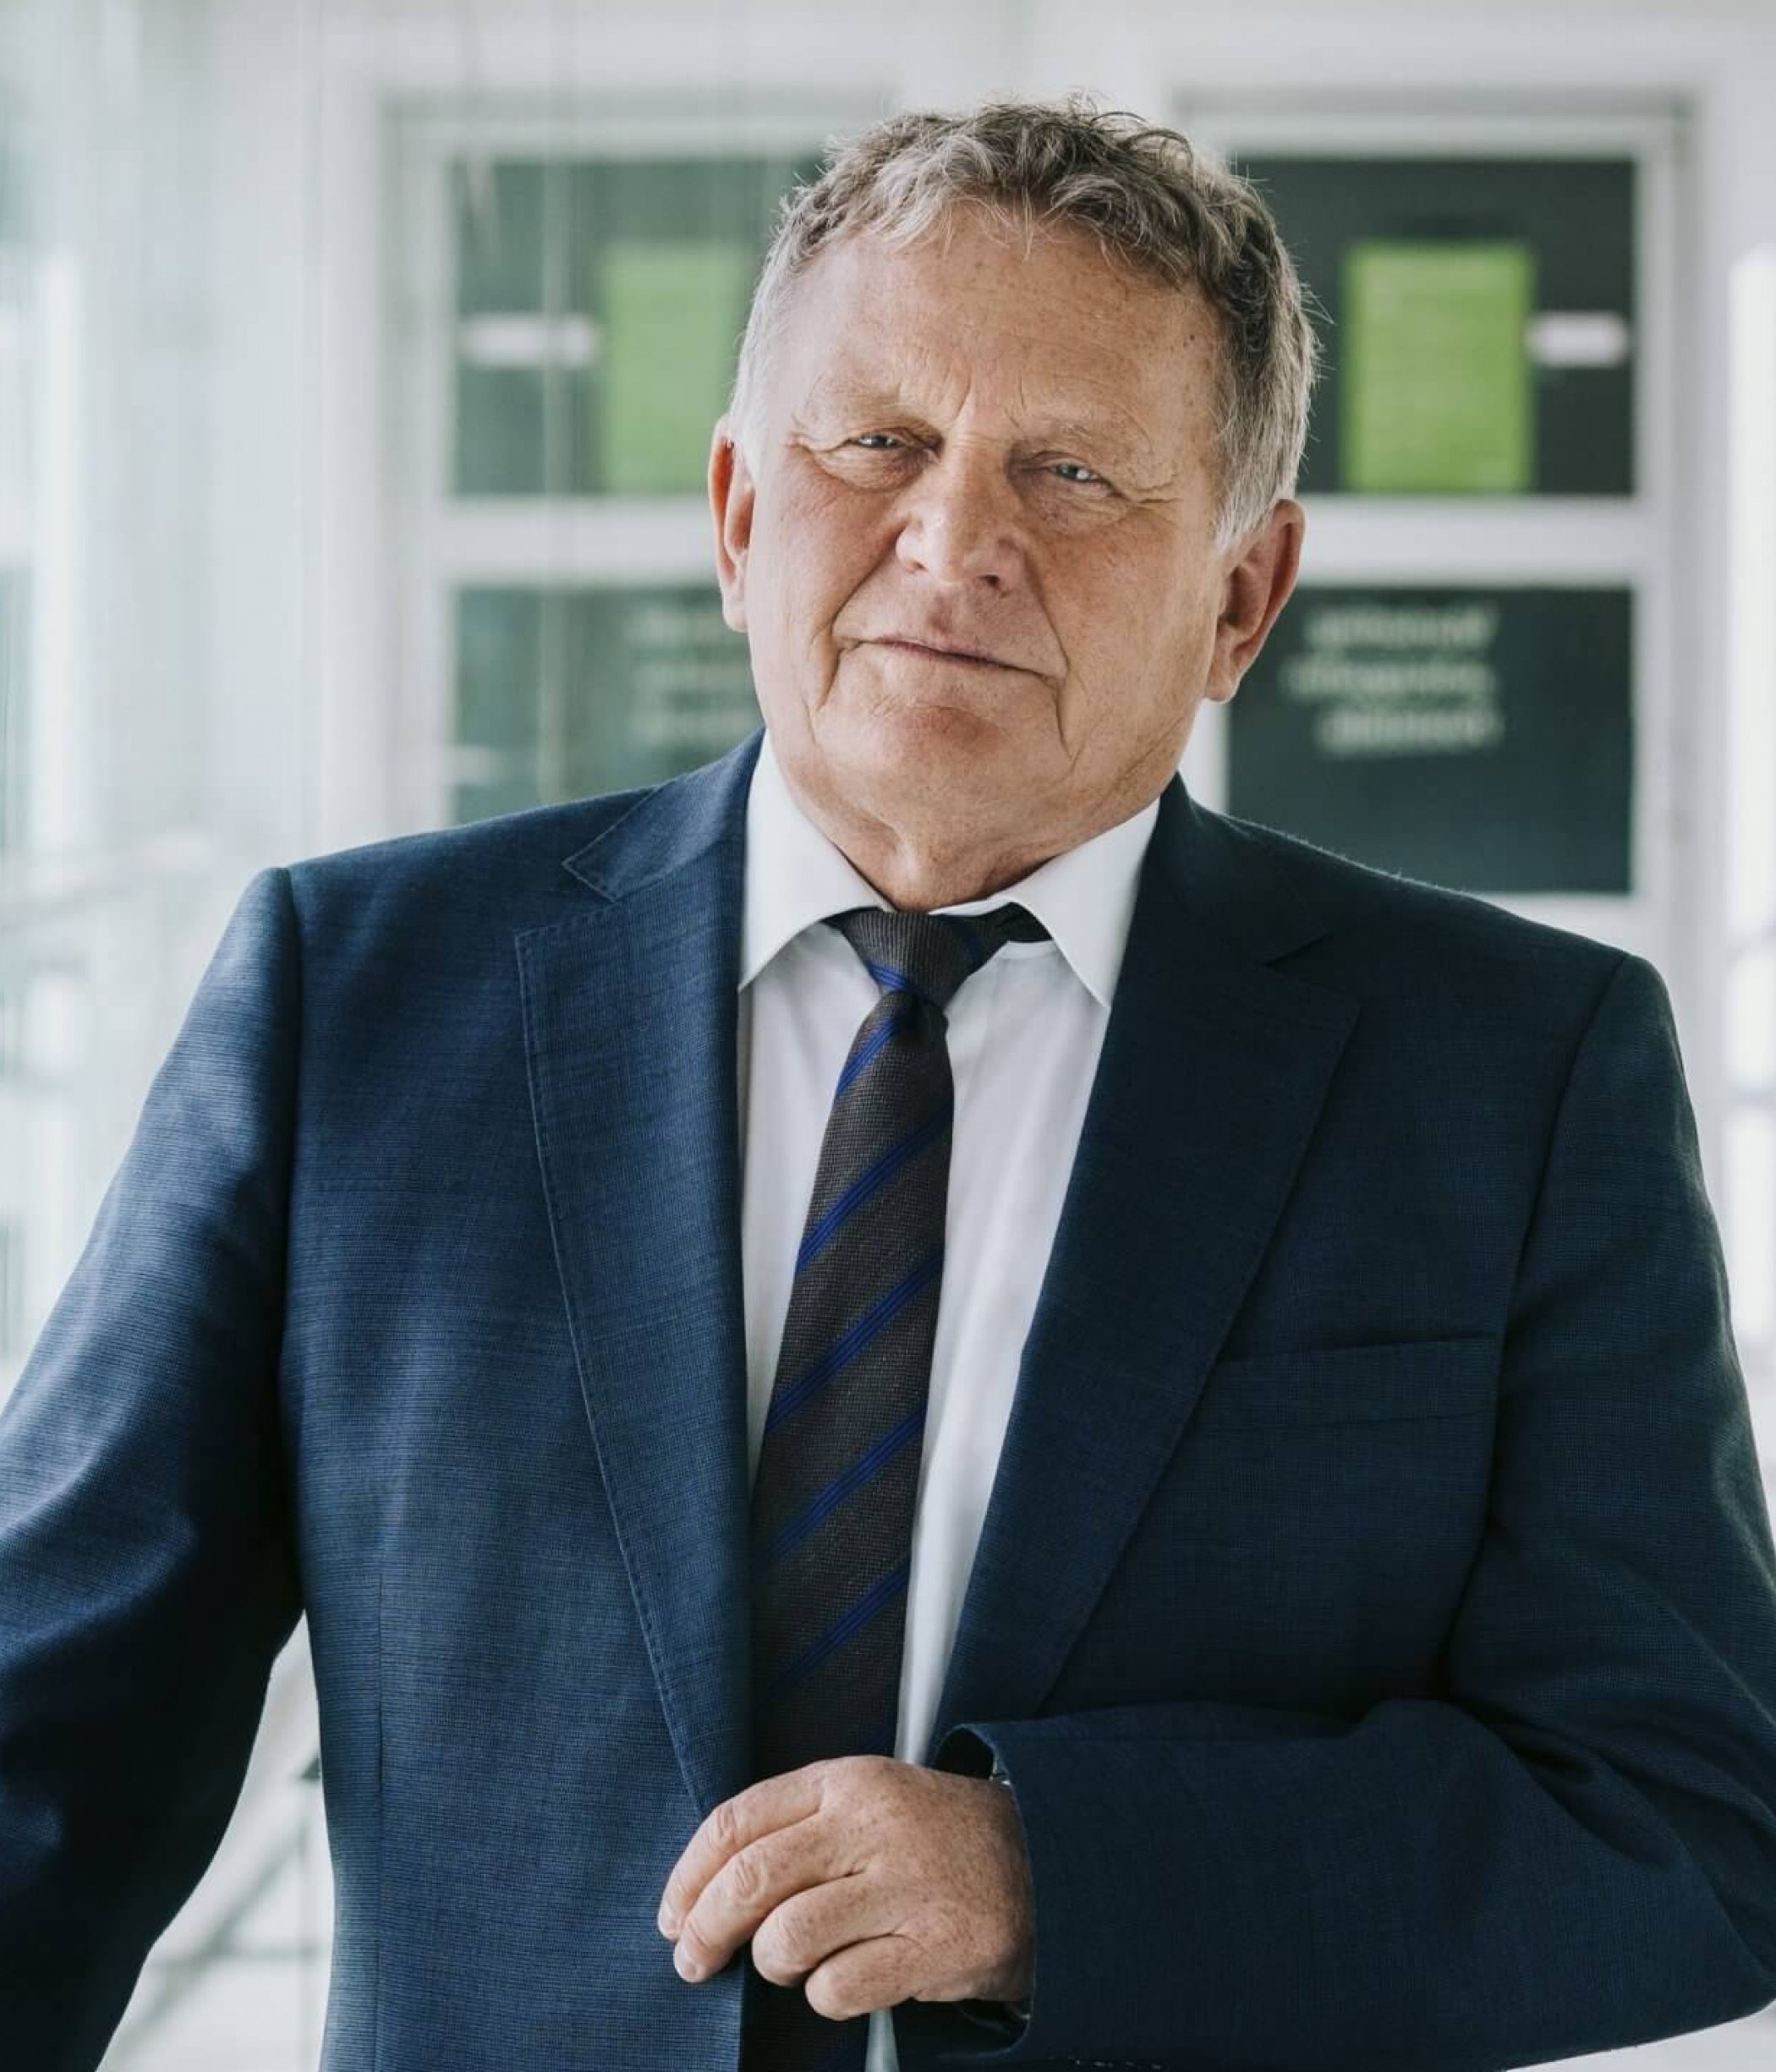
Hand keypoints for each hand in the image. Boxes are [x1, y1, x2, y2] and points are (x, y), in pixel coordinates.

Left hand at [657, 1754, 1034, 2021]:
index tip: (673, 1914)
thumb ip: (798, 1828)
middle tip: (694, 1962)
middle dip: (705, 1930)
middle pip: (750, 1879)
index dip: (688, 1875)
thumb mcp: (869, 1803)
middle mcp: (873, 1824)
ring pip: (787, 1938)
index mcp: (847, 1781)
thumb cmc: (937, 1840)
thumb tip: (703, 1887)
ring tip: (794, 1965)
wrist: (1046, 1862)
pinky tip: (849, 1980)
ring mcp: (906, 1884)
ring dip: (774, 1965)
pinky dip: (827, 1997)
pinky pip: (839, 1988)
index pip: (737, 1821)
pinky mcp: (933, 1945)